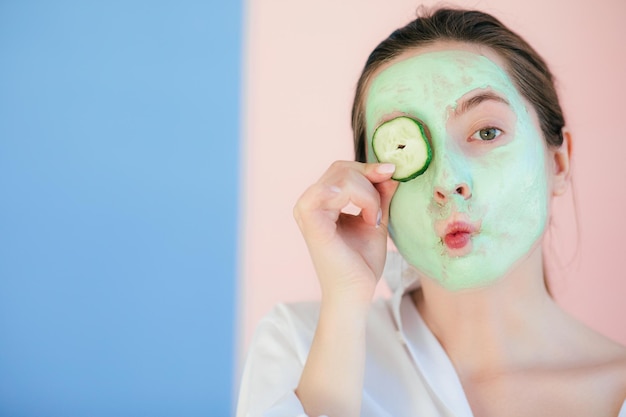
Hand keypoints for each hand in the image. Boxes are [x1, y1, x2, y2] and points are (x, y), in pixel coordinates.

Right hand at [293, 161, 397, 304]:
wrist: (356, 292)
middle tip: (382, 210)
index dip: (368, 169)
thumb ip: (379, 194)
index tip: (392, 175)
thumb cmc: (362, 262)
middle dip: (370, 180)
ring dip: (369, 194)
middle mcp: (308, 202)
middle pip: (341, 168)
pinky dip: (362, 198)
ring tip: (374, 220)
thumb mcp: (375, 218)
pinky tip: (369, 219)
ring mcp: (305, 208)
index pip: (342, 170)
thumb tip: (388, 169)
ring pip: (343, 176)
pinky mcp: (310, 217)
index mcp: (319, 202)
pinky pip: (338, 189)